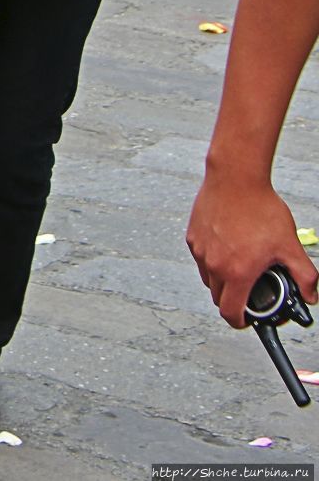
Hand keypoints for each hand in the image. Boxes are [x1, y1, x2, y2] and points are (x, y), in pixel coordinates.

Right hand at [188, 174, 317, 326]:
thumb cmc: (260, 208)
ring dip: (221, 280)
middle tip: (249, 288)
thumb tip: (310, 296)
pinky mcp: (193, 237)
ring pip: (208, 278)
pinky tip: (227, 245)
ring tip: (239, 264)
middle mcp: (214, 264)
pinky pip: (201, 258)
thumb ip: (304, 275)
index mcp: (238, 272)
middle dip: (233, 299)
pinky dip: (212, 260)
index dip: (240, 322)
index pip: (231, 312)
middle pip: (218, 298)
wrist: (235, 178)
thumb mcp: (290, 244)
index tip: (247, 320)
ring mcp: (201, 250)